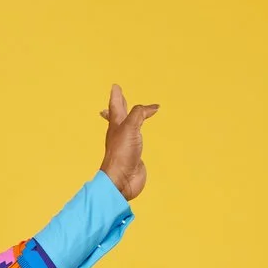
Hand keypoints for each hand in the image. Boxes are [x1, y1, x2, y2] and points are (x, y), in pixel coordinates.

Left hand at [97, 84, 158, 200]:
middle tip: (118, 98)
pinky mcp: (134, 155)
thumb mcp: (130, 127)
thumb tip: (152, 107)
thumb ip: (139, 114)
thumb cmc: (121, 154)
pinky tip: (138, 138)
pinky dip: (139, 135)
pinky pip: (137, 141)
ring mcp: (127, 145)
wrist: (121, 180)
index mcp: (115, 125)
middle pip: (118, 116)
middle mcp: (119, 134)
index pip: (116, 107)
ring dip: (129, 120)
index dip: (117, 96)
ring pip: (128, 128)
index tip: (115, 87)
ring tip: (129, 116)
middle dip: (119, 106)